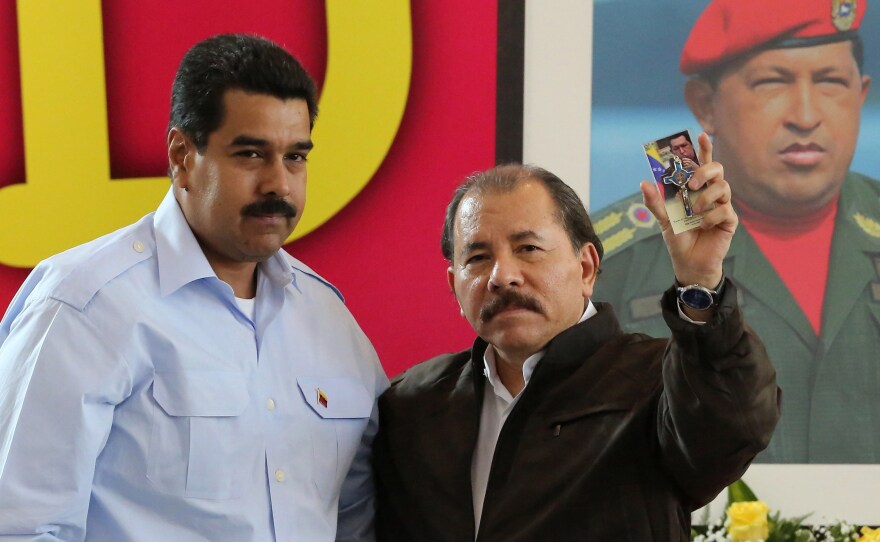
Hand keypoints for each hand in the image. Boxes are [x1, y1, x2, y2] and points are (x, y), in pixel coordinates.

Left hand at [640, 132, 736, 288]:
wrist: (689, 263)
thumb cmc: (679, 238)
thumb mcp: (664, 219)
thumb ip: (655, 202)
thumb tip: (644, 182)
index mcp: (696, 189)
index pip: (703, 164)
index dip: (704, 149)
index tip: (700, 135)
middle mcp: (711, 194)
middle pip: (717, 170)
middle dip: (704, 171)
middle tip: (690, 183)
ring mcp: (722, 206)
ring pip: (724, 187)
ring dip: (705, 197)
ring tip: (694, 210)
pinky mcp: (729, 221)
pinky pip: (724, 210)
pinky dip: (710, 217)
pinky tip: (702, 226)